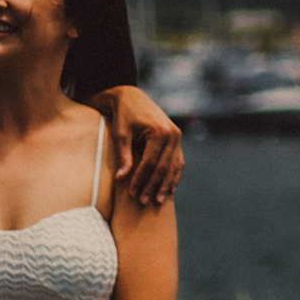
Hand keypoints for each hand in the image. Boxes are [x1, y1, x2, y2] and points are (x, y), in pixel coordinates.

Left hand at [92, 85, 183, 203]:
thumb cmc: (123, 116)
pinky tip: (169, 190)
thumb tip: (121, 178)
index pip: (150, 162)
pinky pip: (178, 161)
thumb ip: (124, 156)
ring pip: (174, 166)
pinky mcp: (177, 139)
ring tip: (158, 201)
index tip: (132, 193)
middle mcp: (172, 134)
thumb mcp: (121, 135)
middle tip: (143, 201)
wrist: (132, 97)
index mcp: (159, 131)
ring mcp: (177, 137)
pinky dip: (174, 176)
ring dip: (166, 185)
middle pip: (163, 167)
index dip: (141, 179)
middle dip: (153, 186)